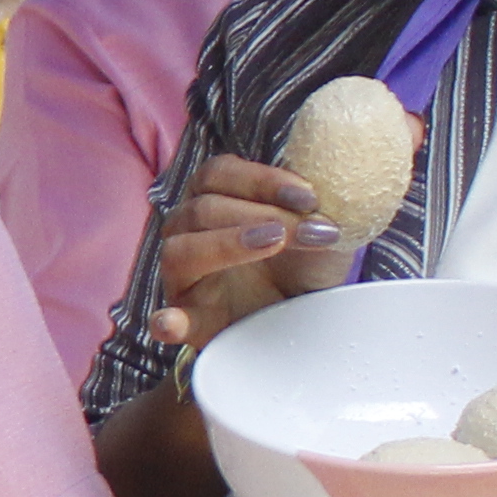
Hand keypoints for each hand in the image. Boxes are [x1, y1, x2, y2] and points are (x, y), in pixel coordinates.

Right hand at [145, 151, 360, 351]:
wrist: (313, 309)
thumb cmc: (307, 261)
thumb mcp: (315, 223)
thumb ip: (309, 198)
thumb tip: (327, 174)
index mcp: (212, 197)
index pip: (218, 174)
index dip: (261, 180)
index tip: (308, 196)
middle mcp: (189, 231)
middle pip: (202, 209)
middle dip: (263, 214)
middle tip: (310, 230)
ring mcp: (184, 277)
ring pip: (181, 251)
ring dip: (228, 245)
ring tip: (273, 245)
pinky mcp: (190, 321)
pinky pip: (169, 320)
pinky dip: (169, 321)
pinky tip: (172, 323)